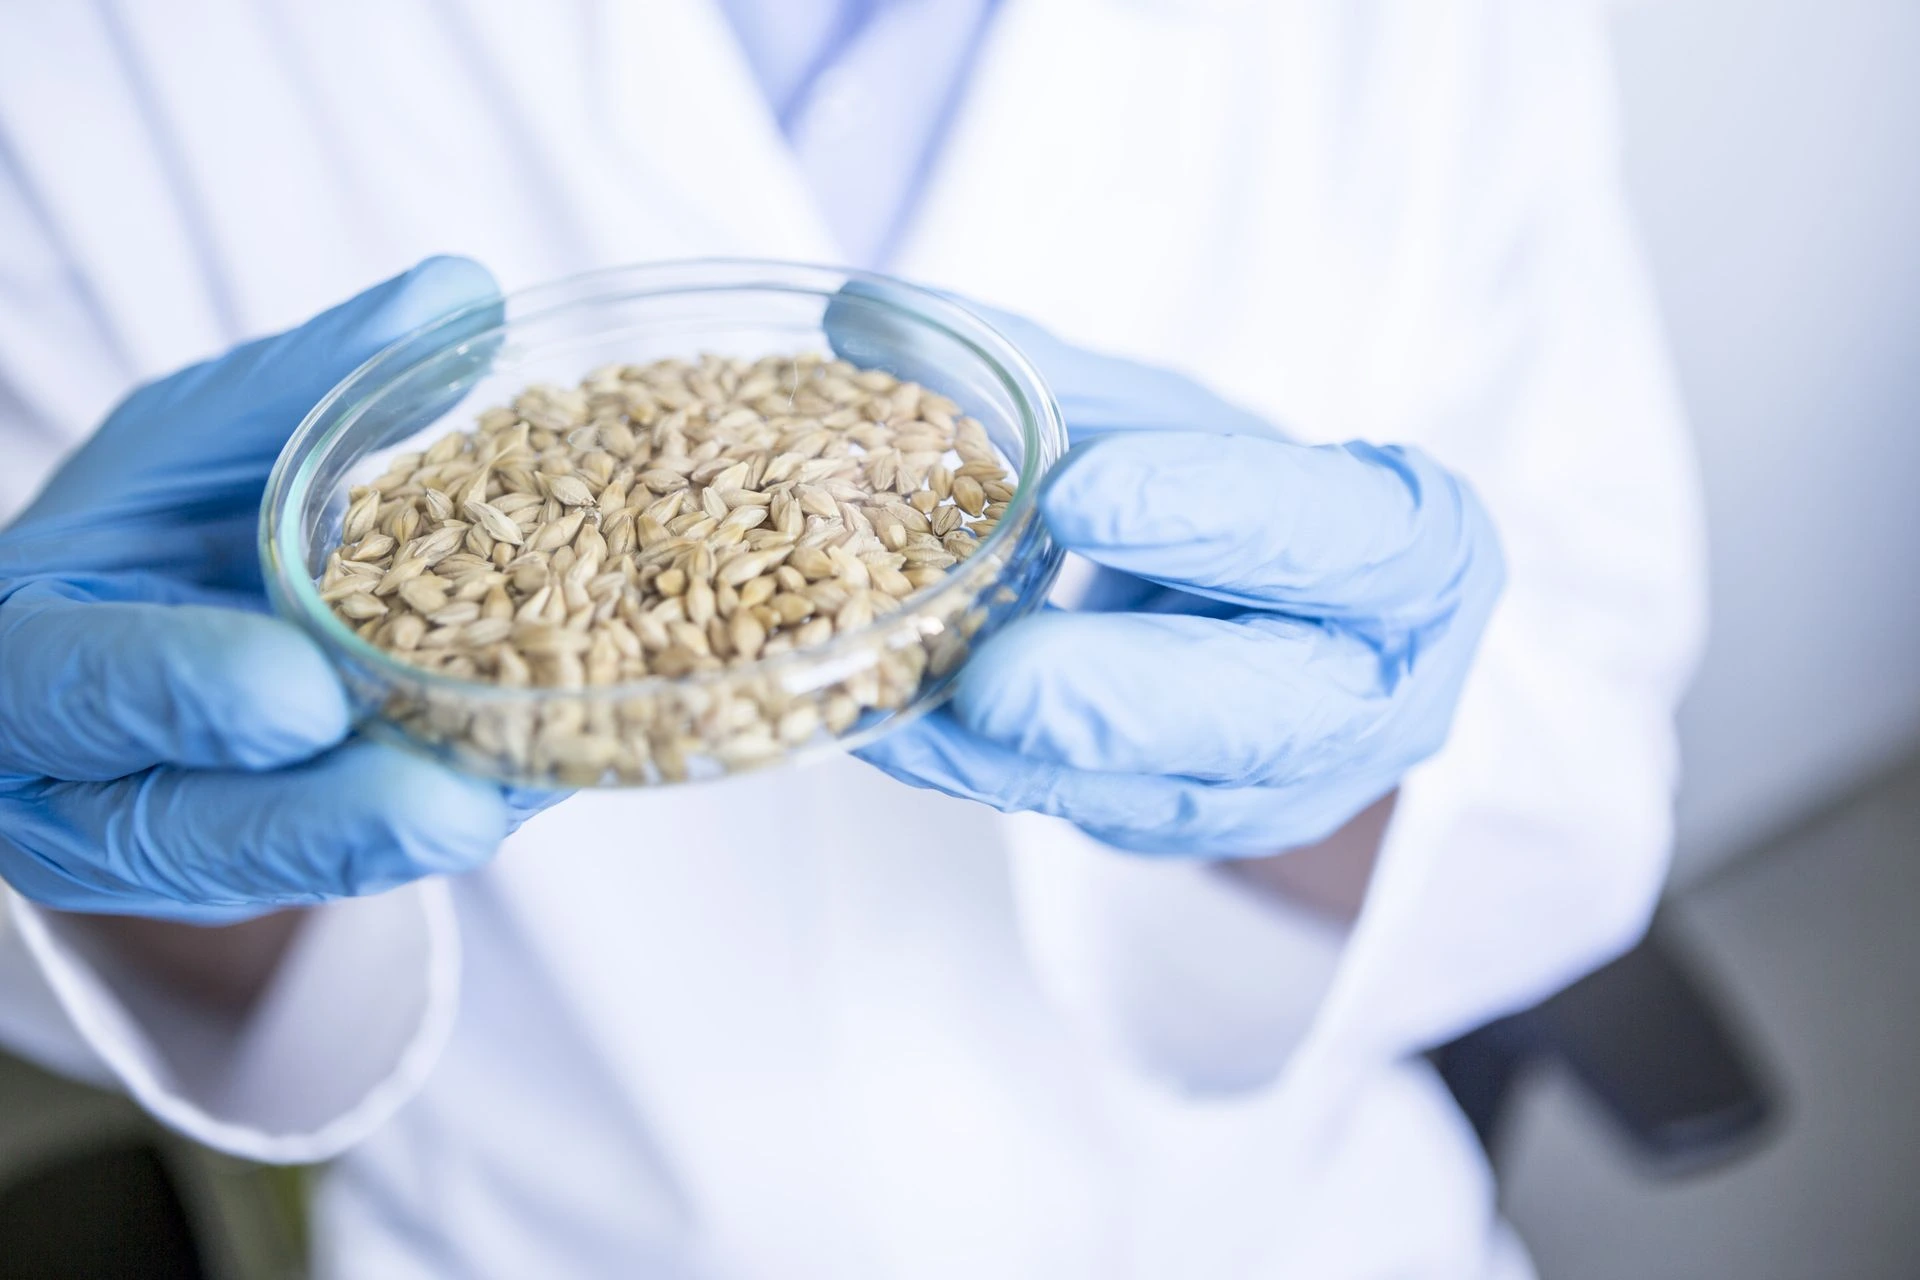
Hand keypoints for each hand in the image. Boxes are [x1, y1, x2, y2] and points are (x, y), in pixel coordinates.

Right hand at [0, 258, 527, 920]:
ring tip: (535, 794)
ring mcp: (182, 849)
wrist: (138, 632)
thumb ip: (307, 385)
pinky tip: (555, 775)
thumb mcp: (196, 437)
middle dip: (334, 823)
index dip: (185, 693)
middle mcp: (89, 785)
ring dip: (419, 839)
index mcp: (27, 663)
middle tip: (448, 811)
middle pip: (202, 827)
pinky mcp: (275, 869)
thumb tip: (461, 296)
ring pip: (298, 865)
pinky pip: (362, 861)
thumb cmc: (145, 530)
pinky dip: (459, 818)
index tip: (298, 693)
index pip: (82, 686)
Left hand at [856, 306, 1504, 855]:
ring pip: (1155, 793)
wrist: (1299, 626)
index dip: (1211, 518)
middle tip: (996, 682)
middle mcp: (1373, 695)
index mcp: (1412, 551)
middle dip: (1119, 702)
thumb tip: (872, 316)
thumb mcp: (1175, 421)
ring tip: (899, 712)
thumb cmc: (1243, 502)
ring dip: (1016, 759)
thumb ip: (1046, 378)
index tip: (1081, 497)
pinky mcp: (1196, 832)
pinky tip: (898, 733)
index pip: (1331, 535)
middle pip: (1260, 714)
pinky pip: (1089, 814)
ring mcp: (1287, 788)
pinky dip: (984, 774)